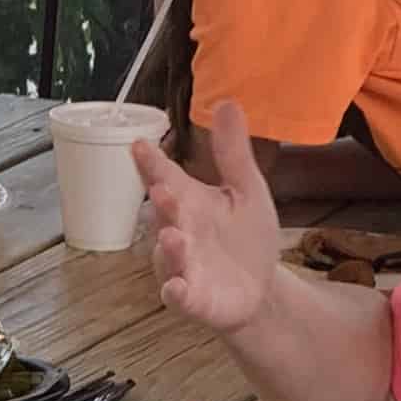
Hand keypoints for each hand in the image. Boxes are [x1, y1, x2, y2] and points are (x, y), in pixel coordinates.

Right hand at [140, 100, 282, 333]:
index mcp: (190, 203)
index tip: (140, 145)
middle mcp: (179, 232)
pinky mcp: (192, 299)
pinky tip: (177, 287)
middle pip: (165, 217)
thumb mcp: (246, 190)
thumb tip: (227, 102)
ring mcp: (183, 267)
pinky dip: (176, 292)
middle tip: (162, 190)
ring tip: (173, 236)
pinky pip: (178, 296)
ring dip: (168, 248)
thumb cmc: (245, 238)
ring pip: (168, 257)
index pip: (166, 179)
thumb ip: (233, 153)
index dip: (152, 164)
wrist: (260, 290)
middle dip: (162, 205)